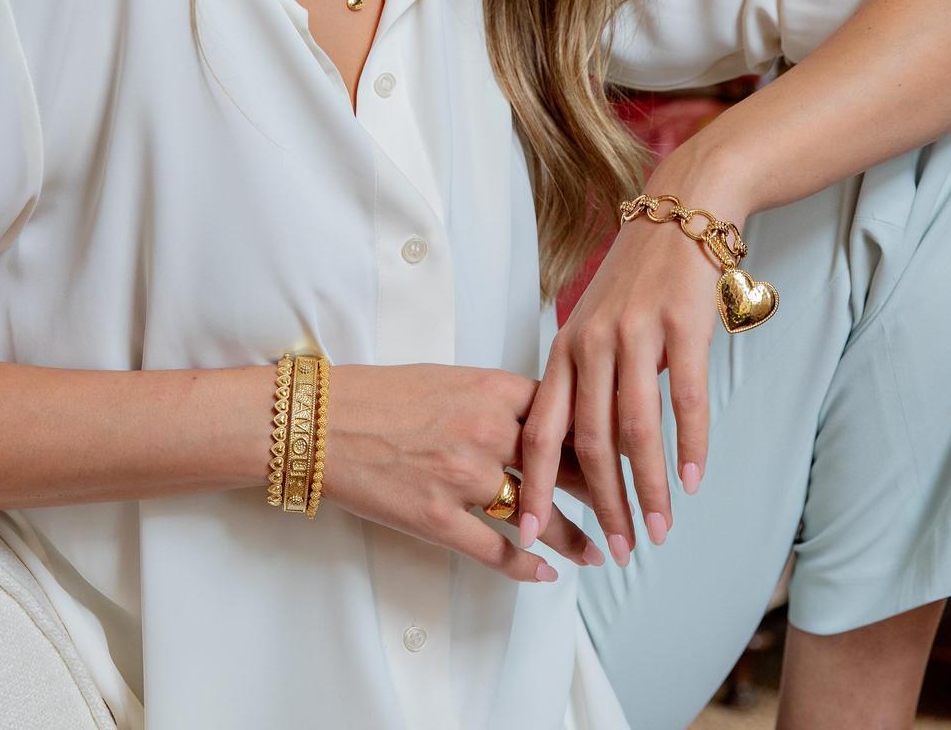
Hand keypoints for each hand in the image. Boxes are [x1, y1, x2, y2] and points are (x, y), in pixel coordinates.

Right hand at [321, 362, 605, 581]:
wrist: (319, 422)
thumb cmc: (379, 394)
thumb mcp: (448, 377)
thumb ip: (495, 396)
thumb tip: (533, 416)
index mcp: (492, 389)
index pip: (565, 411)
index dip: (599, 431)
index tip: (625, 444)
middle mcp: (487, 432)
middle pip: (563, 462)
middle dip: (603, 486)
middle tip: (631, 503)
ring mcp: (463, 478)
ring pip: (538, 513)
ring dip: (575, 535)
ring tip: (602, 548)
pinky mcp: (436, 518)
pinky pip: (494, 548)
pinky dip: (526, 565)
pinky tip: (546, 573)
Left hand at [518, 149, 738, 565]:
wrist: (681, 214)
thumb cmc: (638, 277)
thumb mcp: (596, 324)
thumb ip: (588, 379)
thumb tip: (591, 448)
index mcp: (566, 349)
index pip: (540, 429)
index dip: (535, 485)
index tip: (532, 533)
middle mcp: (591, 344)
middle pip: (589, 443)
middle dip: (602, 505)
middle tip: (614, 551)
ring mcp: (635, 334)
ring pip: (636, 430)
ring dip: (650, 488)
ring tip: (659, 530)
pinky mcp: (680, 326)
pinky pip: (684, 398)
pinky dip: (690, 445)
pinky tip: (694, 479)